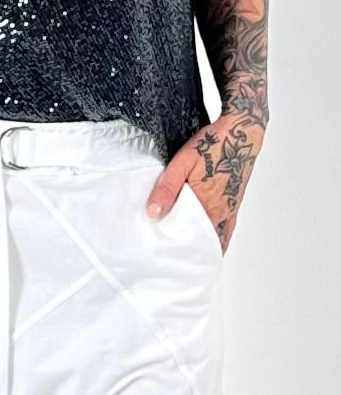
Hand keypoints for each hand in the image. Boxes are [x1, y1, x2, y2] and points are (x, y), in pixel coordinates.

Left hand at [145, 115, 264, 253]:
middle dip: (188, 253)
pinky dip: (217, 241)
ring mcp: (230, 211)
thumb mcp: (183, 162)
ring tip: (186, 255)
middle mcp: (221, 213)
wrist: (242, 134)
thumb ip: (167, 188)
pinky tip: (207, 243)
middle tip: (172, 260)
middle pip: (203, 243)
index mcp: (207, 206)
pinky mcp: (234, 205)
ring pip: (216, 239)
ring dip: (203, 248)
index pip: (190, 240)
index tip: (164, 257)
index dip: (178, 251)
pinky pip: (226, 231)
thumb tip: (152, 213)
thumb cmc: (214, 145)